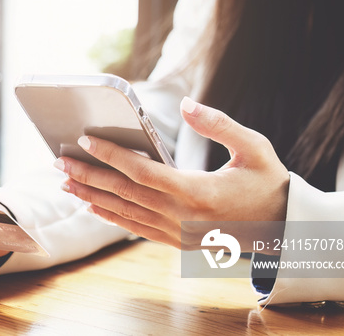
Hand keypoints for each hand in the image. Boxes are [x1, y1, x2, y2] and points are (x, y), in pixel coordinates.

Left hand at [54, 97, 289, 250]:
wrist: (284, 229)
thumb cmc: (269, 184)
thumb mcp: (255, 148)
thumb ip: (220, 124)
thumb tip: (187, 103)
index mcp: (196, 191)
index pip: (141, 171)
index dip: (110, 155)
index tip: (84, 140)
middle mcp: (180, 215)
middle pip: (123, 192)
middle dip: (87, 176)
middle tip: (59, 163)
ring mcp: (176, 232)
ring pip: (124, 213)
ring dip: (92, 197)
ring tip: (65, 184)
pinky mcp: (176, 240)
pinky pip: (135, 228)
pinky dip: (111, 217)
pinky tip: (92, 207)